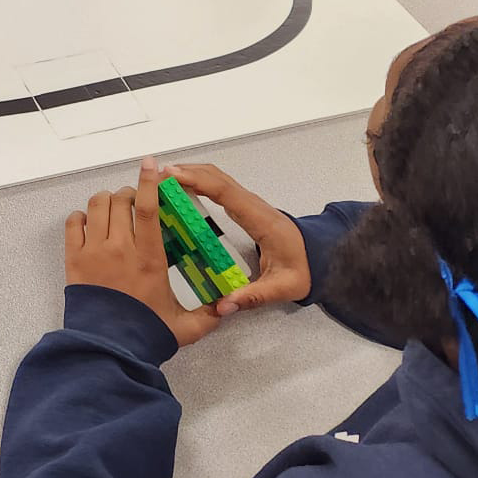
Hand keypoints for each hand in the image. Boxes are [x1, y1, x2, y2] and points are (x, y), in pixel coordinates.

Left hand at [65, 158, 220, 346]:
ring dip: (106, 202)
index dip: (148, 182)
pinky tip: (90, 224)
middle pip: (120, 201)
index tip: (150, 163)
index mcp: (149, 258)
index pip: (147, 208)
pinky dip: (80, 217)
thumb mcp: (186, 327)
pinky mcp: (74, 260)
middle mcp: (120, 248)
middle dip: (128, 194)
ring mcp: (94, 251)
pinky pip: (73, 224)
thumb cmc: (146, 335)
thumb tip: (230, 308)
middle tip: (134, 203)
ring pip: (96, 206)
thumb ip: (210, 315)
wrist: (107, 350)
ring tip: (114, 210)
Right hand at [162, 161, 311, 315]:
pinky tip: (181, 188)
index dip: (198, 181)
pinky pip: (218, 187)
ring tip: (162, 179)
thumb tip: (223, 306)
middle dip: (187, 171)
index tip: (172, 175)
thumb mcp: (283, 287)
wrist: (321, 258)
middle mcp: (253, 205)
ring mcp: (249, 203)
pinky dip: (198, 181)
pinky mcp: (244, 207)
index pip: (226, 192)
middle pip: (217, 177)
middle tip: (157, 176)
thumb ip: (253, 296)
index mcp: (260, 220)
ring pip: (217, 178)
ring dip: (190, 173)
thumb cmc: (304, 269)